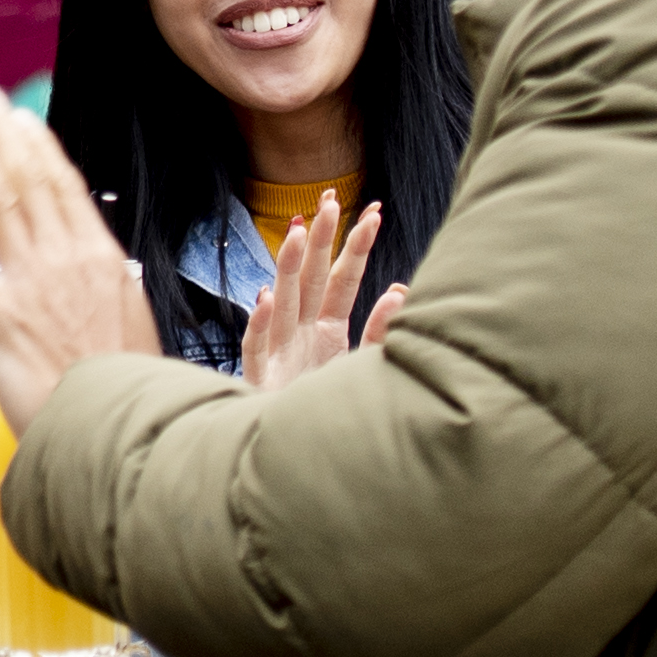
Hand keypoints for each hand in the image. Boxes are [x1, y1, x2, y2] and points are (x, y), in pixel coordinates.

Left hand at [0, 83, 160, 431]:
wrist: (123, 435)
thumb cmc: (130, 394)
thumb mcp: (136, 330)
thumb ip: (112, 296)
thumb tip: (106, 278)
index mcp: (101, 261)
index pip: (64, 187)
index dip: (39, 147)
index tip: (20, 119)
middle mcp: (66, 261)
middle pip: (29, 178)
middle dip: (2, 130)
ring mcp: (31, 284)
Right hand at [240, 198, 385, 390]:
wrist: (297, 457)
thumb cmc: (330, 409)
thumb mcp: (363, 367)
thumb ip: (382, 332)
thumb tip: (399, 290)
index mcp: (327, 327)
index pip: (342, 278)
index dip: (356, 247)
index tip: (374, 213)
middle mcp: (302, 332)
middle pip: (311, 278)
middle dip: (320, 239)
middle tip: (331, 200)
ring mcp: (279, 352)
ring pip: (282, 300)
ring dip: (289, 267)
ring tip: (298, 233)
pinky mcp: (260, 378)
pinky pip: (257, 347)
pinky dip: (261, 324)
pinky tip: (266, 300)